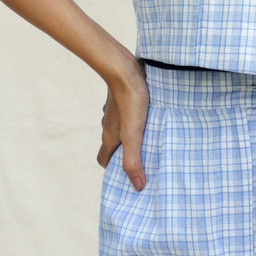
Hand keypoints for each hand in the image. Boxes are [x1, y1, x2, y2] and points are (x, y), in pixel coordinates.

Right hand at [97, 59, 148, 190]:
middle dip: (125, 153)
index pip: (103, 159)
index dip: (113, 169)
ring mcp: (115, 110)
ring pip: (120, 127)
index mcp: (109, 136)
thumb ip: (134, 160)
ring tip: (151, 136)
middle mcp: (109, 124)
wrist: (124, 69)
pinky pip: (127, 112)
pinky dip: (136, 117)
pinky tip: (150, 115)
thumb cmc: (130, 101)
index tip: (127, 175)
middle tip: (144, 157)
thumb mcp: (133, 134)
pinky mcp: (123, 97)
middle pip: (113, 144)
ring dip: (131, 134)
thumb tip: (138, 186)